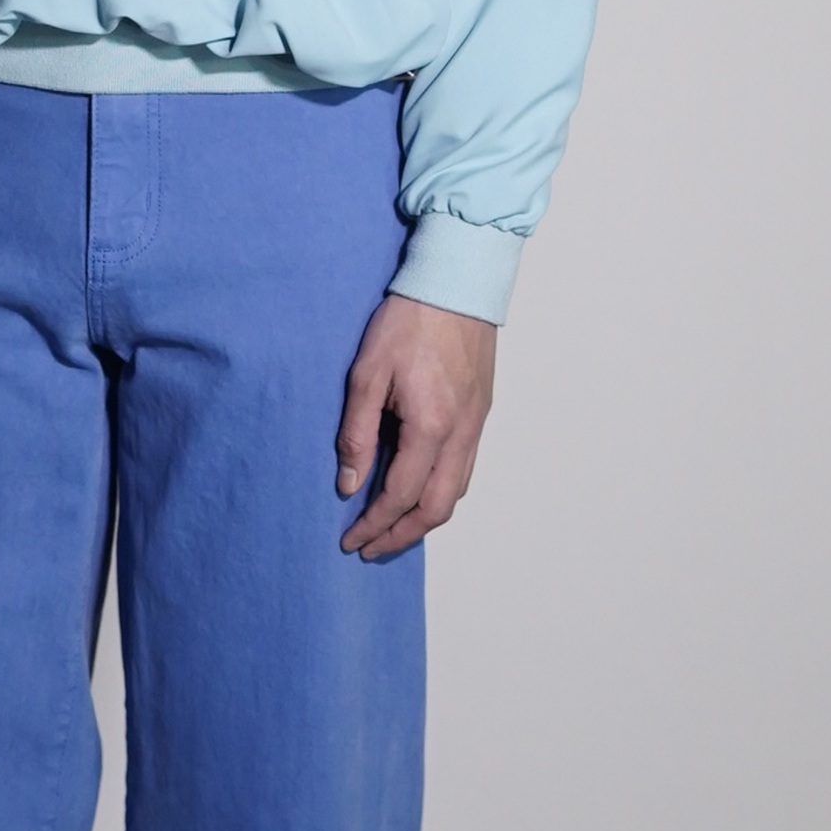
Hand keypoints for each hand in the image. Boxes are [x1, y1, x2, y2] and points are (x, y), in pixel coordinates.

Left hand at [335, 295, 496, 559]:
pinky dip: (441, 493)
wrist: (457, 283)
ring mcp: (476, 425)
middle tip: (371, 547)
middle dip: (402, 536)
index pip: (400, 496)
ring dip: (424, 519)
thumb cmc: (408, 322)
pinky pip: (464, 470)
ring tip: (393, 528)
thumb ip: (357, 433)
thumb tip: (349, 483)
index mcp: (431, 427)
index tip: (351, 539)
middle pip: (436, 509)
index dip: (374, 524)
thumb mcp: (366, 375)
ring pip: (456, 492)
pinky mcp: (480, 413)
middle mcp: (461, 434)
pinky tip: (419, 491)